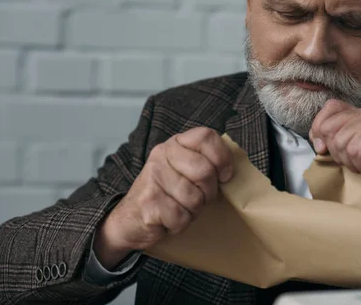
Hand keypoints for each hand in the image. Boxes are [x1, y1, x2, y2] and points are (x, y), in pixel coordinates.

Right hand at [93, 127, 232, 269]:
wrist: (129, 219)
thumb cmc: (165, 194)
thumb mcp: (184, 171)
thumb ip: (205, 163)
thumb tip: (231, 170)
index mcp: (175, 144)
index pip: (206, 137)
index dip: (222, 158)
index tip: (225, 176)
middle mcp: (161, 155)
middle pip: (204, 171)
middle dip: (209, 193)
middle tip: (198, 198)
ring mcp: (153, 177)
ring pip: (195, 198)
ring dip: (193, 211)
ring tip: (179, 208)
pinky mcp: (149, 201)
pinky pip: (181, 217)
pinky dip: (180, 224)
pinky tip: (168, 219)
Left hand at [309, 99, 360, 216]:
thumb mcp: (359, 156)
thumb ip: (340, 145)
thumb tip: (317, 145)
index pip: (328, 110)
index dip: (319, 130)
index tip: (325, 150)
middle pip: (329, 127)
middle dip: (336, 152)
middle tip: (355, 163)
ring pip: (340, 141)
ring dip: (351, 162)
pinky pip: (356, 149)